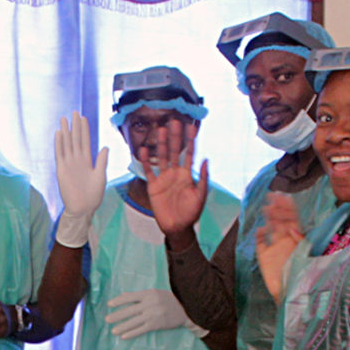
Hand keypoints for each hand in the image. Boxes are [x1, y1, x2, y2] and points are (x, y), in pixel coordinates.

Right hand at [52, 112, 108, 247]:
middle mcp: (77, 160)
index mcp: (88, 161)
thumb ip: (102, 161)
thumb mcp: (101, 176)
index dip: (84, 130)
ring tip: (64, 119)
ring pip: (67, 144)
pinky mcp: (61, 170)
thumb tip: (105, 146)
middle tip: (74, 113)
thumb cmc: (93, 195)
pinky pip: (60, 154)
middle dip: (75, 126)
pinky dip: (59, 144)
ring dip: (66, 131)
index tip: (83, 118)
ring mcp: (69, 164)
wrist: (83, 209)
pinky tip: (59, 133)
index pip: (85, 141)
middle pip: (76, 139)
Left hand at [104, 288, 192, 338]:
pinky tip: (124, 336)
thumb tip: (122, 296)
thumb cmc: (168, 299)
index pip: (130, 297)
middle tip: (107, 320)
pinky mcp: (156, 325)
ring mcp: (153, 315)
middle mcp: (150, 304)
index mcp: (148, 293)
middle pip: (129, 310)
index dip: (118, 301)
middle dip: (117, 316)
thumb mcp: (155, 293)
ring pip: (134, 322)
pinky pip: (141, 330)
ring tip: (113, 331)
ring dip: (122, 327)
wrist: (186, 309)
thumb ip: (139, 295)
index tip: (109, 305)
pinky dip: (132, 333)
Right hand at [144, 121, 208, 242]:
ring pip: (161, 157)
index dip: (190, 140)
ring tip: (159, 131)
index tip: (191, 126)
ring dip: (160, 144)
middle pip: (174, 151)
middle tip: (173, 122)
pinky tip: (143, 150)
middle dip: (174, 137)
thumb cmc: (191, 213)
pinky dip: (145, 161)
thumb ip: (203, 178)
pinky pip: (148, 171)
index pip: (189, 153)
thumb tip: (206, 160)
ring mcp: (163, 178)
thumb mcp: (200, 196)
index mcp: (187, 174)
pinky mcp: (153, 185)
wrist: (177, 227)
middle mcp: (175, 173)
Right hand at [255, 193, 303, 303]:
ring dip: (268, 217)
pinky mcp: (264, 258)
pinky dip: (260, 236)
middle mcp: (285, 241)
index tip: (284, 196)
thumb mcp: (306, 255)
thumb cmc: (303, 275)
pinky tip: (260, 229)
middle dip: (277, 208)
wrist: (292, 293)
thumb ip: (300, 241)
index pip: (292, 219)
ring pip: (270, 228)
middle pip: (280, 221)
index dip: (288, 207)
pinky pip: (260, 244)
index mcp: (296, 239)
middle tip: (273, 196)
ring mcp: (274, 248)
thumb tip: (291, 228)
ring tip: (266, 208)